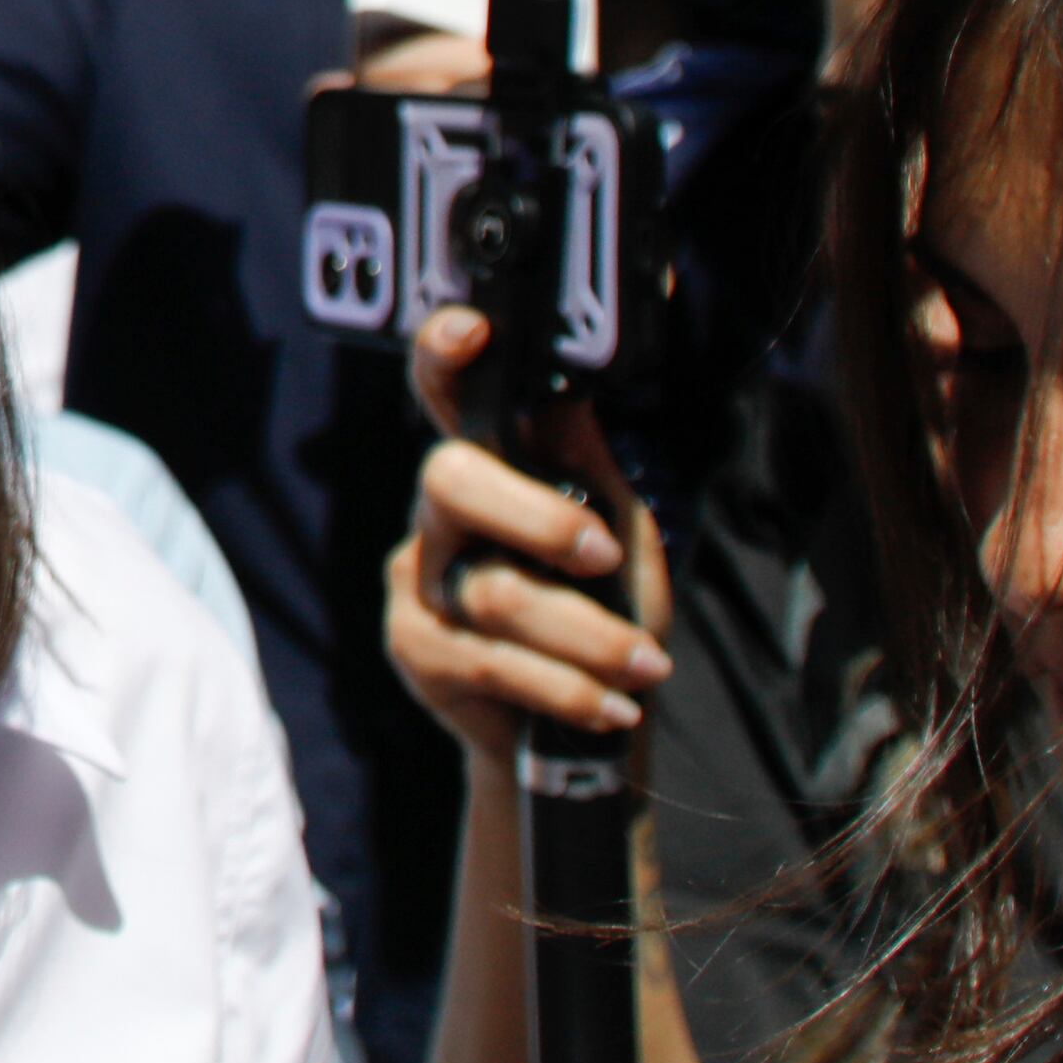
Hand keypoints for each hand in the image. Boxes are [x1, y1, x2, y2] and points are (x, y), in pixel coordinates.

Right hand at [383, 305, 669, 767]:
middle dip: (538, 517)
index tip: (471, 331)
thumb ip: (591, 468)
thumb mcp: (622, 534)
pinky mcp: (418, 649)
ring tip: (645, 665)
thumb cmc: (604, 617)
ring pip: (495, 591)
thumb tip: (572, 386)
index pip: (448, 396)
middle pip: (453, 480)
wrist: (582, 732)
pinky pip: (494, 661)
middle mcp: (440, 514)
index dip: (444, 357)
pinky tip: (610, 705)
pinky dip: (568, 689)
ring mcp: (420, 581)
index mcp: (491, 469)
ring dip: (589, 635)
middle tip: (605, 554)